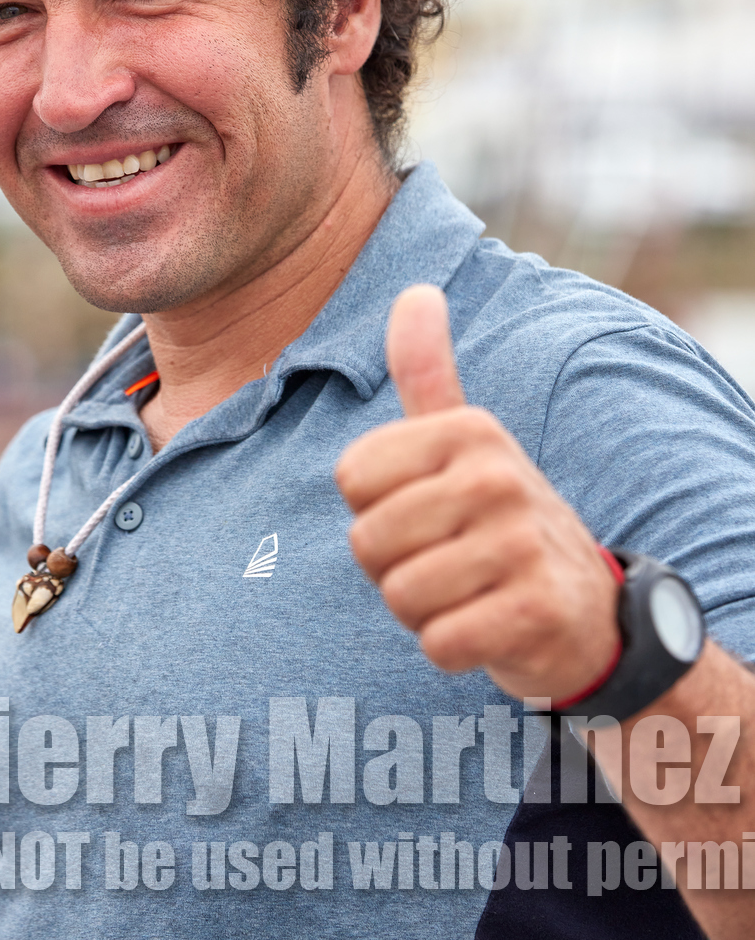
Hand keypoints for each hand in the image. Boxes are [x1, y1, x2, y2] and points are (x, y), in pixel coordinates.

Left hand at [334, 284, 620, 701]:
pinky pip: (439, 642)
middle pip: (367, 542)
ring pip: (401, 596)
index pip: (350, 479)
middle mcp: (498, 475)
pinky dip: (452, 648)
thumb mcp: (465, 443)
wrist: (588, 613)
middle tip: (448, 562)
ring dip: (422, 612)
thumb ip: (427, 372)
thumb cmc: (499, 522)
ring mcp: (522, 543)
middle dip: (394, 568)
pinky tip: (488, 628)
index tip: (426, 514)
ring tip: (467, 593)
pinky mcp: (537, 612)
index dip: (374, 510)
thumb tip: (415, 291)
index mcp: (469, 430)